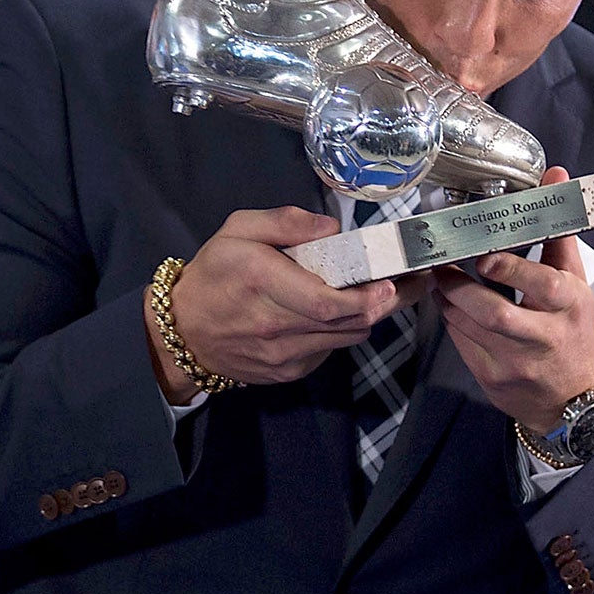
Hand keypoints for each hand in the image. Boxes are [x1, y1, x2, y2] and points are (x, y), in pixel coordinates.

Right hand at [148, 206, 426, 400]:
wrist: (183, 333)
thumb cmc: (214, 274)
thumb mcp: (237, 229)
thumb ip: (284, 221)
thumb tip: (331, 228)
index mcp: (263, 283)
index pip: (327, 302)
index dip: (367, 297)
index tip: (393, 282)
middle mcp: (277, 325)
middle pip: (347, 323)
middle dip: (385, 304)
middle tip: (410, 284)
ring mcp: (284, 355)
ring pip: (345, 339)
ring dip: (367, 318)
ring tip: (382, 294)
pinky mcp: (288, 372)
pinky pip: (329, 351)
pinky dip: (341, 332)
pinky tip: (339, 314)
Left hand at [432, 167, 593, 434]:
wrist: (575, 397)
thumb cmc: (572, 328)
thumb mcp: (576, 282)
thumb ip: (559, 230)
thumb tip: (554, 174)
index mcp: (570, 306)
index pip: (543, 286)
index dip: (512, 270)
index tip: (485, 256)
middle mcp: (545, 338)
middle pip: (497, 313)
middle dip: (462, 287)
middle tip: (440, 263)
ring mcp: (517, 363)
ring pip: (472, 329)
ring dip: (449, 300)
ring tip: (438, 276)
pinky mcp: (494, 380)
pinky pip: (463, 345)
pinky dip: (452, 321)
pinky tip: (447, 303)